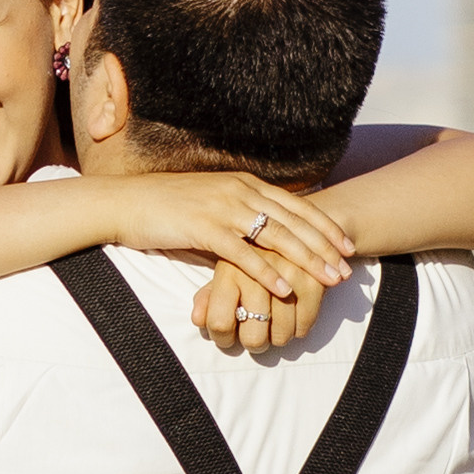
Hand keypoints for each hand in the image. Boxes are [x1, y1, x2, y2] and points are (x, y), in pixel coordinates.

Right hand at [110, 173, 353, 300]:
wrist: (126, 203)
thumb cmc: (165, 207)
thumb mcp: (211, 203)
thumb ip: (238, 213)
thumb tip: (260, 232)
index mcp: (244, 184)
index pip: (295, 205)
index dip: (324, 225)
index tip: (346, 244)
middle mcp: (240, 191)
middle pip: (294, 222)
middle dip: (325, 246)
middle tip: (347, 267)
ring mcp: (223, 209)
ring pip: (277, 237)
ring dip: (307, 260)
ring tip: (329, 279)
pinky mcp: (204, 229)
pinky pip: (244, 255)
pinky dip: (268, 273)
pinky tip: (285, 289)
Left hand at [192, 260, 328, 352]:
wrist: (296, 224)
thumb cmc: (253, 254)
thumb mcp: (224, 270)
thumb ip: (208, 296)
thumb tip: (198, 319)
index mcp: (230, 268)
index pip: (220, 323)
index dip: (222, 338)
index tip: (228, 337)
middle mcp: (258, 272)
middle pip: (253, 336)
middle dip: (253, 343)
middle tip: (254, 337)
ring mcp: (288, 276)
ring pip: (281, 336)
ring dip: (277, 338)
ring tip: (274, 328)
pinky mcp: (315, 279)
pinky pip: (304, 326)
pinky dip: (298, 330)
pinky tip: (293, 320)